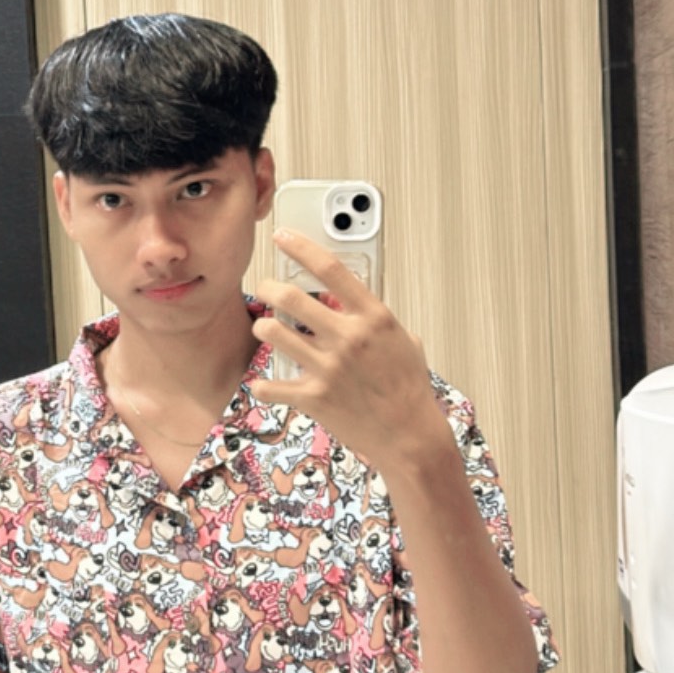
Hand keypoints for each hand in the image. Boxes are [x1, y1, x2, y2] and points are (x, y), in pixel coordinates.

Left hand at [249, 229, 447, 472]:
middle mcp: (350, 338)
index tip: (281, 236)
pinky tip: (264, 384)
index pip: (332, 269)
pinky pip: (271, 385)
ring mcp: (330, 368)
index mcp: (374, 318)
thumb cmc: (407, 388)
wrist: (410, 436)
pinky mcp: (316, 397)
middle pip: (291, 297)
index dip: (301, 247)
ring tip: (266, 328)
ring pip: (274, 332)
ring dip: (263, 326)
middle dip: (269, 287)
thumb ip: (377, 320)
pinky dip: (263, 384)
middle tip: (265, 287)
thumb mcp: (403, 342)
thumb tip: (356, 302)